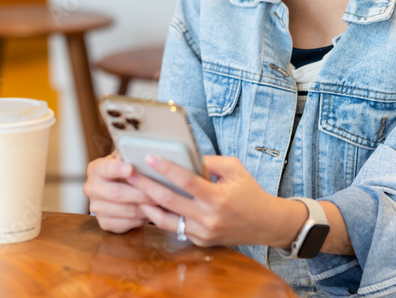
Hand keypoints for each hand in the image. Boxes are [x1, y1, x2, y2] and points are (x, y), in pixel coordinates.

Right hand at [84, 152, 157, 233]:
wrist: (121, 189)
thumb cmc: (127, 171)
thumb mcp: (126, 158)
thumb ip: (130, 155)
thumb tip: (142, 152)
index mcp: (95, 169)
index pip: (104, 169)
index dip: (117, 169)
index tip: (131, 169)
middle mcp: (91, 188)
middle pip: (116, 193)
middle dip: (140, 193)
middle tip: (158, 192)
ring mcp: (96, 207)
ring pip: (125, 210)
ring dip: (145, 208)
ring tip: (160, 203)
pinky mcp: (104, 223)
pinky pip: (126, 224)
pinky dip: (141, 219)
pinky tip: (152, 212)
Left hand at [129, 154, 305, 247]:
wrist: (266, 224)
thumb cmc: (250, 192)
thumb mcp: (235, 169)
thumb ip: (209, 161)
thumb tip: (184, 155)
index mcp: (218, 197)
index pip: (186, 181)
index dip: (165, 168)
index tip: (149, 157)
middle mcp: (208, 218)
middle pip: (169, 201)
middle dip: (146, 186)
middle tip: (130, 173)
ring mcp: (203, 233)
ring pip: (166, 219)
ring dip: (147, 204)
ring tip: (132, 191)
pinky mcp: (200, 241)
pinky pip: (175, 228)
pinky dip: (161, 217)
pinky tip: (150, 205)